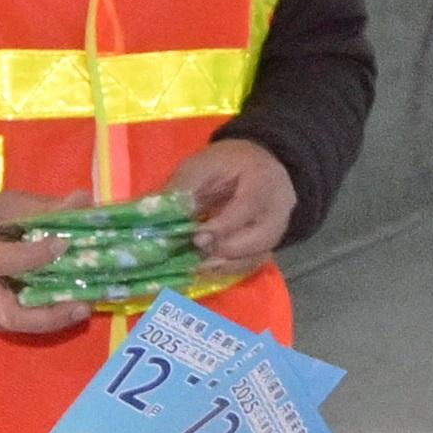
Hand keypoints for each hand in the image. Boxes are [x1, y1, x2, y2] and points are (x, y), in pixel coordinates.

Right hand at [0, 191, 91, 334]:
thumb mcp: (2, 205)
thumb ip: (43, 207)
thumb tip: (85, 200)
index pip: (5, 260)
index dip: (37, 256)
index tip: (66, 243)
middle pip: (9, 313)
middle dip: (49, 316)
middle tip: (84, 305)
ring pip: (14, 326)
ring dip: (49, 321)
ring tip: (80, 308)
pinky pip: (10, 326)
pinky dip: (36, 320)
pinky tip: (59, 309)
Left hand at [172, 137, 297, 269]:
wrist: (259, 163)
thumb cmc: (227, 163)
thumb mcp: (202, 164)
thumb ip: (183, 187)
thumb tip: (154, 213)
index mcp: (263, 180)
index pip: (249, 207)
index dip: (224, 226)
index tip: (197, 237)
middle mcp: (278, 208)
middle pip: (259, 239)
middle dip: (224, 249)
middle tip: (196, 250)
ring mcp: (278, 229)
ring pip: (257, 256)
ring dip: (225, 264)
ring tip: (198, 264)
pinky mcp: (269, 244)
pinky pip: (253, 263)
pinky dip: (230, 269)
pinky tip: (208, 268)